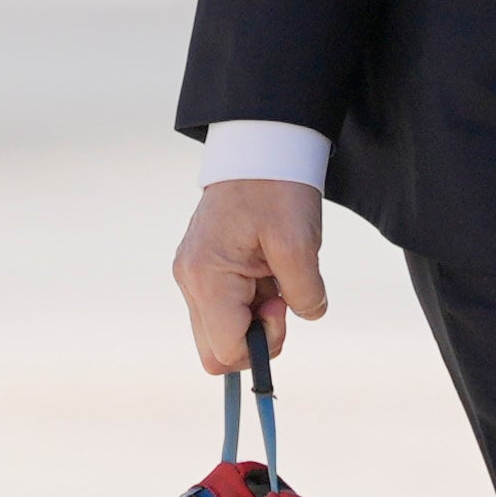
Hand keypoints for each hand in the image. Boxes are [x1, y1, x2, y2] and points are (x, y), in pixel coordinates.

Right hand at [172, 179, 324, 376]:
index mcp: (207, 277)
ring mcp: (193, 275)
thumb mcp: (300, 243)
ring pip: (221, 331)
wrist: (260, 145)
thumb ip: (303, 293)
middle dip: (255, 338)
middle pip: (216, 350)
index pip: (224, 351)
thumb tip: (305, 316)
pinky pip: (225, 308)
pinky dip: (250, 302)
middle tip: (280, 299)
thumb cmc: (277, 187)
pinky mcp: (203, 269)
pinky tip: (265, 270)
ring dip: (254, 318)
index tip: (282, 307)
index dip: (262, 344)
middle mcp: (190, 280)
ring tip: (274, 276)